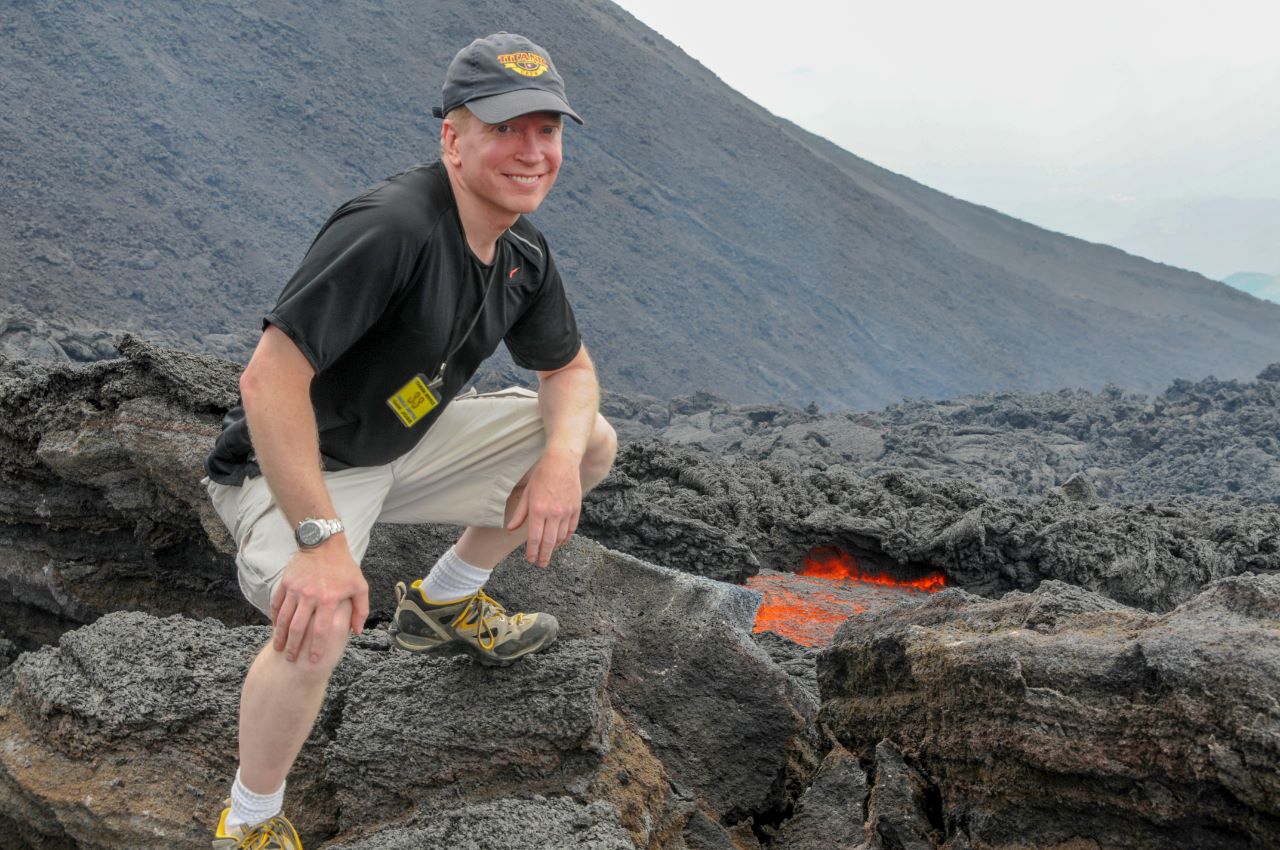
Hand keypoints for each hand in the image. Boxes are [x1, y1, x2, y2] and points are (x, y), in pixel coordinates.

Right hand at [270, 539, 368, 662]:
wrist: (324, 543)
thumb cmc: (344, 567)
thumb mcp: (360, 587)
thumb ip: (360, 610)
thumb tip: (356, 632)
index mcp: (329, 599)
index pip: (321, 630)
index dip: (317, 647)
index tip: (313, 660)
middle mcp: (310, 596)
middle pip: (299, 628)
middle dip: (294, 647)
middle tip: (291, 659)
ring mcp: (295, 590)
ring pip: (284, 618)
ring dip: (280, 635)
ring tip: (279, 648)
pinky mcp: (285, 583)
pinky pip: (277, 604)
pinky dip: (275, 617)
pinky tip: (275, 627)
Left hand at [506, 451, 581, 566]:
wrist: (562, 462)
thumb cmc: (542, 475)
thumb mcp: (526, 493)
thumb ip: (520, 514)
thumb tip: (510, 528)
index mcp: (538, 510)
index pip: (534, 538)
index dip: (532, 551)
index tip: (531, 560)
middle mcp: (553, 514)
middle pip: (548, 542)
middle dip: (544, 555)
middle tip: (541, 564)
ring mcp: (566, 512)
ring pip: (560, 537)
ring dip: (554, 547)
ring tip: (549, 552)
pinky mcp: (575, 509)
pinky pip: (571, 529)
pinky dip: (566, 538)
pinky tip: (561, 542)